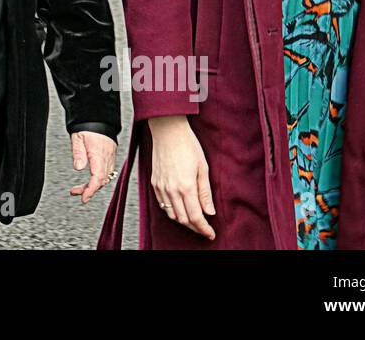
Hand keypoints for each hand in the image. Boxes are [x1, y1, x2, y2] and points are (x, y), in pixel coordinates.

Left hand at [69, 131, 117, 203]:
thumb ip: (78, 153)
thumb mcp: (77, 138)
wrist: (99, 118)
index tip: (83, 198)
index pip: (98, 178)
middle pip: (101, 181)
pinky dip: (98, 179)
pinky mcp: (110, 158)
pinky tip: (90, 179)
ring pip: (104, 178)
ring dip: (93, 185)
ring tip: (80, 188)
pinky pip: (107, 173)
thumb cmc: (87, 127)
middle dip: (89, 190)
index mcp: (98, 155)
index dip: (91, 190)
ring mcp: (110, 159)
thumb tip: (78, 168)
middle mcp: (107, 158)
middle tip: (76, 192)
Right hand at [147, 115, 215, 239]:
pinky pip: (162, 204)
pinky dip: (171, 211)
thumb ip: (205, 192)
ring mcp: (161, 187)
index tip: (210, 233)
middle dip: (194, 227)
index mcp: (186, 187)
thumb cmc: (187, 145)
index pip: (195, 217)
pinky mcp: (154, 182)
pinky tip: (179, 209)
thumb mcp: (203, 168)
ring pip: (171, 214)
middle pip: (183, 219)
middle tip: (204, 229)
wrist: (167, 130)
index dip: (203, 229)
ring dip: (183, 220)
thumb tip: (210, 211)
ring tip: (193, 220)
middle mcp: (171, 190)